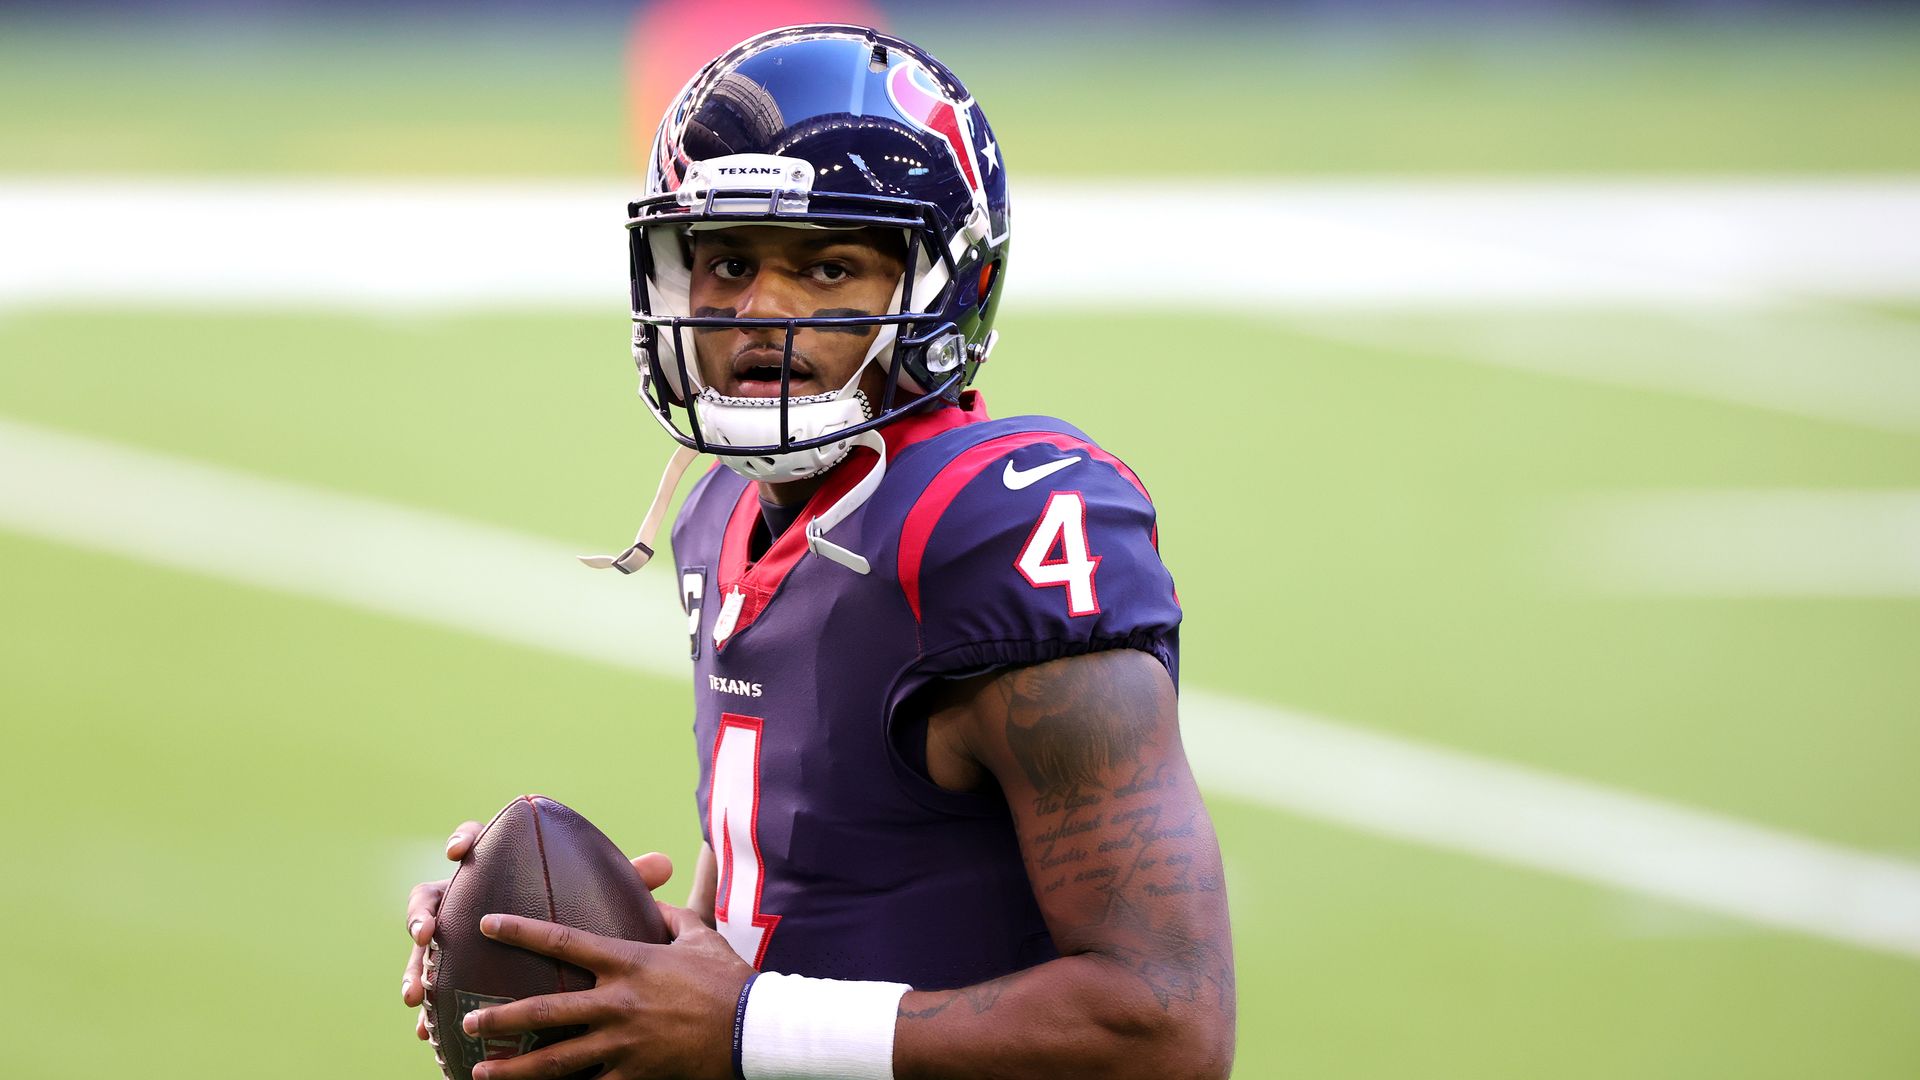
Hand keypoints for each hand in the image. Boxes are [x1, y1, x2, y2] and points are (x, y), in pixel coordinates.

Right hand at [400, 820, 675, 1041]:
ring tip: (416, 992)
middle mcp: (467, 901)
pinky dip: (424, 1010)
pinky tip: (422, 1028)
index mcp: (498, 870)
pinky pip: (430, 991)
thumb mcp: (600, 900)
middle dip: (421, 913)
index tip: (461, 851)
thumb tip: (663, 864)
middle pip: (432, 897)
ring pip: (422, 950)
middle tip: (425, 932)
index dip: (464, 840)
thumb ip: (624, 881)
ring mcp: (452, 940)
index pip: (475, 843)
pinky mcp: (450, 977)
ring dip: (414, 968)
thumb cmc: (578, 915)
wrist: (560, 960)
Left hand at [459, 904, 751, 1079]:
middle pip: (545, 1012)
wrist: (753, 1030)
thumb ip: (670, 916)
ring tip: (480, 1070)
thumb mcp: (699, 937)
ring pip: (556, 1060)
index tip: (488, 924)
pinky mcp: (634, 1075)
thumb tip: (651, 898)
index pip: (564, 942)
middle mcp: (617, 1003)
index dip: (522, 931)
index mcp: (629, 962)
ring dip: (514, 1068)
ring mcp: (623, 1043)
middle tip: (468, 1020)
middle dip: (501, 1017)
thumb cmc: (728, 979)